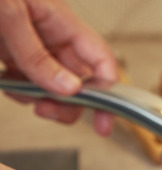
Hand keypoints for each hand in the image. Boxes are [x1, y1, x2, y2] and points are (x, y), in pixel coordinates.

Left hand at [0, 0, 117, 134]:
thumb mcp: (9, 14)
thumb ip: (37, 55)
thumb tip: (68, 88)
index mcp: (60, 21)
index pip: (100, 60)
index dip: (109, 92)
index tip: (103, 122)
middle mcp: (49, 35)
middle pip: (77, 80)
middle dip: (66, 102)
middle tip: (47, 110)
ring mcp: (28, 44)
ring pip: (50, 85)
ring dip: (37, 97)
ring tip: (17, 90)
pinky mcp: (7, 50)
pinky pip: (23, 80)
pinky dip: (17, 89)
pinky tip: (7, 82)